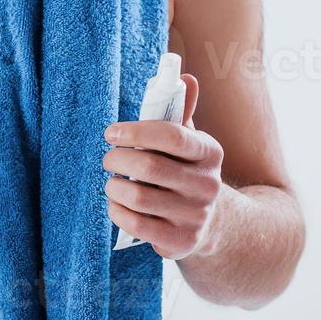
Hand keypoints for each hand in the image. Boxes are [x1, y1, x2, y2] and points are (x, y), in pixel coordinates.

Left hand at [103, 73, 224, 260]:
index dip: (136, 131)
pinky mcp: (181, 242)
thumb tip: (185, 77)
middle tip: (108, 158)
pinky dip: (117, 212)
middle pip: (149, 167)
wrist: (212, 221)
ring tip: (112, 182)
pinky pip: (136, 225)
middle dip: (117, 160)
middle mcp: (207, 185)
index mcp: (208, 152)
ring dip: (114, 187)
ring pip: (138, 197)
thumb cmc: (185, 170)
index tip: (111, 133)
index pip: (172, 136)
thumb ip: (180, 110)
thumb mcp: (188, 140)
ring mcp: (195, 216)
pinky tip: (117, 204)